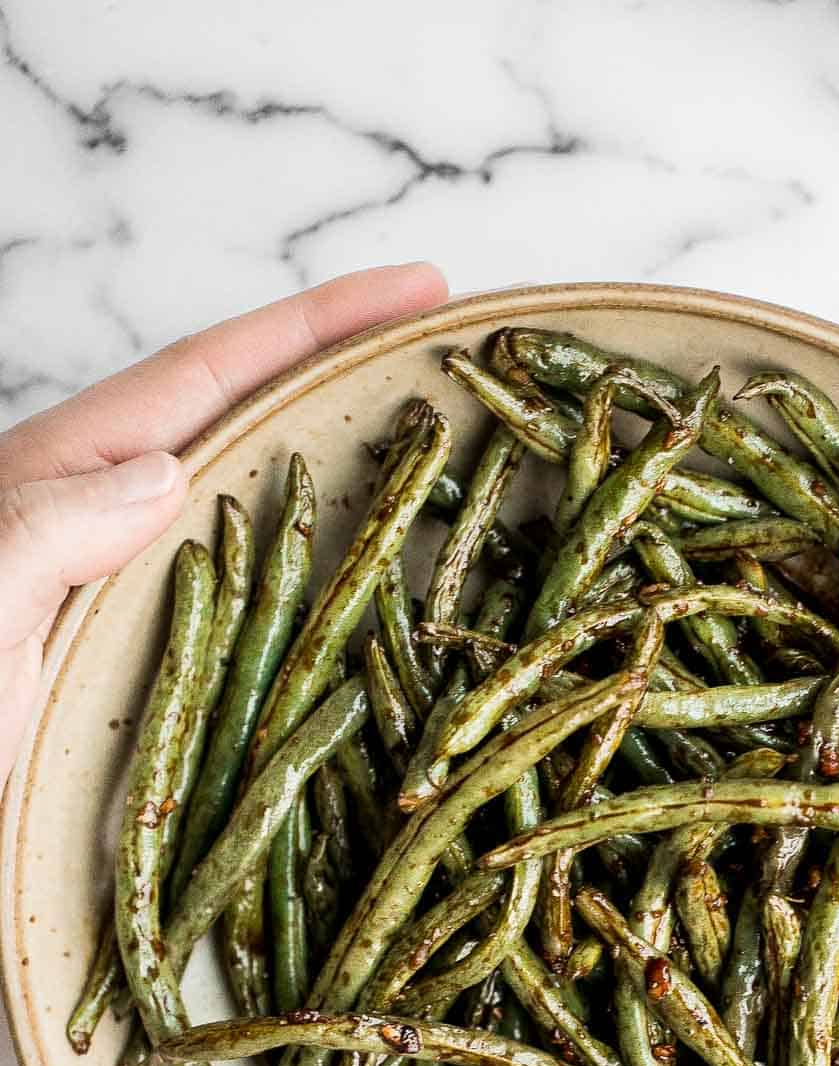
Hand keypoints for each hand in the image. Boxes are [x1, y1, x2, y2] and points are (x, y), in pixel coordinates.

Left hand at [0, 262, 445, 789]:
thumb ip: (47, 530)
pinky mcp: (156, 666)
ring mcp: (139, 594)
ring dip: (350, 479)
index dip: (315, 324)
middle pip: (249, 421)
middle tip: (451, 354)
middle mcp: (108, 523)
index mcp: (63, 481)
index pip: (209, 376)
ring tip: (444, 457)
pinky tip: (371, 594)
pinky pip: (260, 608)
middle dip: (347, 376)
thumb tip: (169, 472)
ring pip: (264, 513)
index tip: (418, 286)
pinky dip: (323, 587)